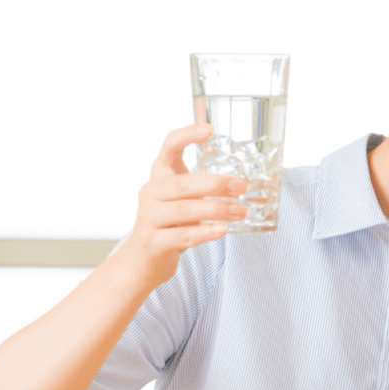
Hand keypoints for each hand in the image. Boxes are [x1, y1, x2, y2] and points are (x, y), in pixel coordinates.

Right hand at [128, 123, 248, 287]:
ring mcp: (148, 218)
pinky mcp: (153, 242)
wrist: (145, 259)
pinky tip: (222, 230)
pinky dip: (205, 232)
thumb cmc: (172, 224)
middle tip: (243, 186)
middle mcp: (150, 193)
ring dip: (218, 210)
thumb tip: (242, 186)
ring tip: (241, 212)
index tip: (210, 130)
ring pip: (185, 210)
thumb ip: (204, 188)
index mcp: (159, 176)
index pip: (169, 146)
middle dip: (217, 184)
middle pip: (183, 183)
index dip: (187, 134)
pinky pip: (183, 235)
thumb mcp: (184, 200)